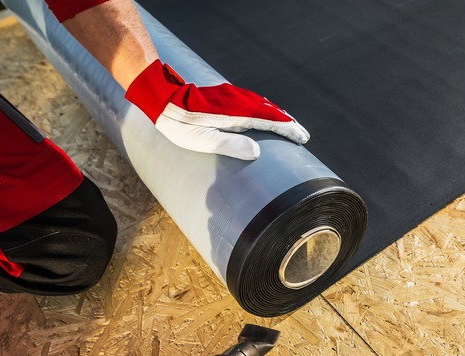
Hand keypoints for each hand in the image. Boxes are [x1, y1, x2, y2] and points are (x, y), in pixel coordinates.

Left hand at [125, 60, 308, 159]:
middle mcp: (238, 100)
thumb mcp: (201, 140)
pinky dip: (266, 109)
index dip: (288, 130)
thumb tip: (257, 152)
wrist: (161, 97)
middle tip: (303, 136)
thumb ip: (229, 145)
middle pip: (271, 110)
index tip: (302, 138)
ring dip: (279, 115)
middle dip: (288, 123)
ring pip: (263, 104)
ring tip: (290, 127)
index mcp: (235, 113)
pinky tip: (266, 115)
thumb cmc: (179, 123)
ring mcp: (232, 95)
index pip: (270, 120)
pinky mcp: (226, 95)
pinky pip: (254, 101)